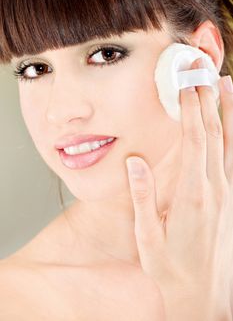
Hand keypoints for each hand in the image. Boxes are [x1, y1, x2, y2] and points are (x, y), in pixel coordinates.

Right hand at [126, 58, 232, 320]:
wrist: (202, 295)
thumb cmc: (170, 267)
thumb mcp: (147, 237)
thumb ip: (142, 197)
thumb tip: (135, 162)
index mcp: (192, 195)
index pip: (194, 141)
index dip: (192, 110)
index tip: (188, 84)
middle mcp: (214, 189)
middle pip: (214, 135)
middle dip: (208, 100)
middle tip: (203, 71)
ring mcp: (227, 194)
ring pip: (230, 144)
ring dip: (227, 112)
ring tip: (227, 84)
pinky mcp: (231, 200)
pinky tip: (232, 124)